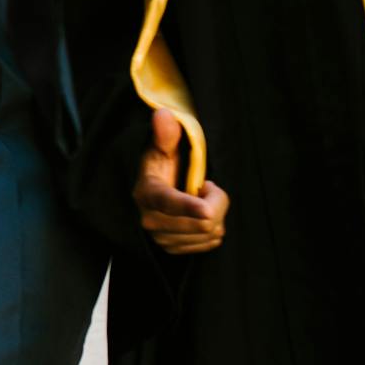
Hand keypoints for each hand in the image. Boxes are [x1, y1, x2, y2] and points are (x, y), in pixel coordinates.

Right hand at [133, 108, 229, 255]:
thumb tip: (164, 114)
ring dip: (216, 215)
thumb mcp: (161, 149)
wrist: (147, 196)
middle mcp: (150, 221)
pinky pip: (210, 243)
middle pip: (203, 220)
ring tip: (201, 201)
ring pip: (210, 233)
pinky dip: (213, 229)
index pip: (170, 202)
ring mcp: (161, 238)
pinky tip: (201, 216)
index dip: (191, 206)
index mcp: (148, 193)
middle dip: (216, 202)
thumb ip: (166, 134)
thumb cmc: (159, 167)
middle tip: (206, 186)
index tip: (207, 209)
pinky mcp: (172, 249)